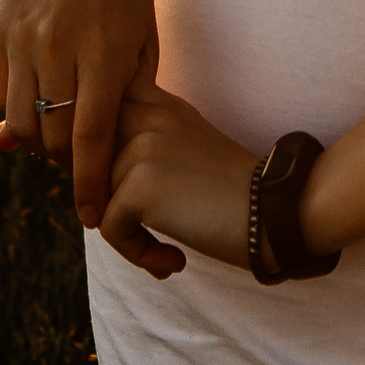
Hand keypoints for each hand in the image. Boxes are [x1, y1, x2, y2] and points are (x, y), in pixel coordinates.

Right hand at [0, 0, 161, 225]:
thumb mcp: (141, 38)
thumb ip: (127, 93)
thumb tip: (105, 150)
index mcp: (104, 56)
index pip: (90, 142)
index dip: (87, 186)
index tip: (90, 215)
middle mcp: (59, 49)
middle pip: (51, 137)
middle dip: (64, 163)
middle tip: (77, 165)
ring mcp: (24, 36)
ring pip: (20, 119)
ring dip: (37, 139)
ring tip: (56, 134)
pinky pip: (0, 88)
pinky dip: (16, 107)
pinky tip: (35, 102)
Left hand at [97, 79, 260, 277]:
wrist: (276, 213)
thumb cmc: (234, 194)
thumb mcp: (190, 146)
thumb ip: (147, 140)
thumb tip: (91, 169)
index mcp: (162, 104)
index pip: (103, 110)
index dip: (99, 150)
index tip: (123, 184)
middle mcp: (149, 116)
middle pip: (87, 157)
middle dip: (101, 194)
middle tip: (136, 222)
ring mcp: (143, 147)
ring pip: (97, 199)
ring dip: (128, 233)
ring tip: (164, 249)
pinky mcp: (140, 185)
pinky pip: (110, 228)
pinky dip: (138, 253)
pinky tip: (174, 260)